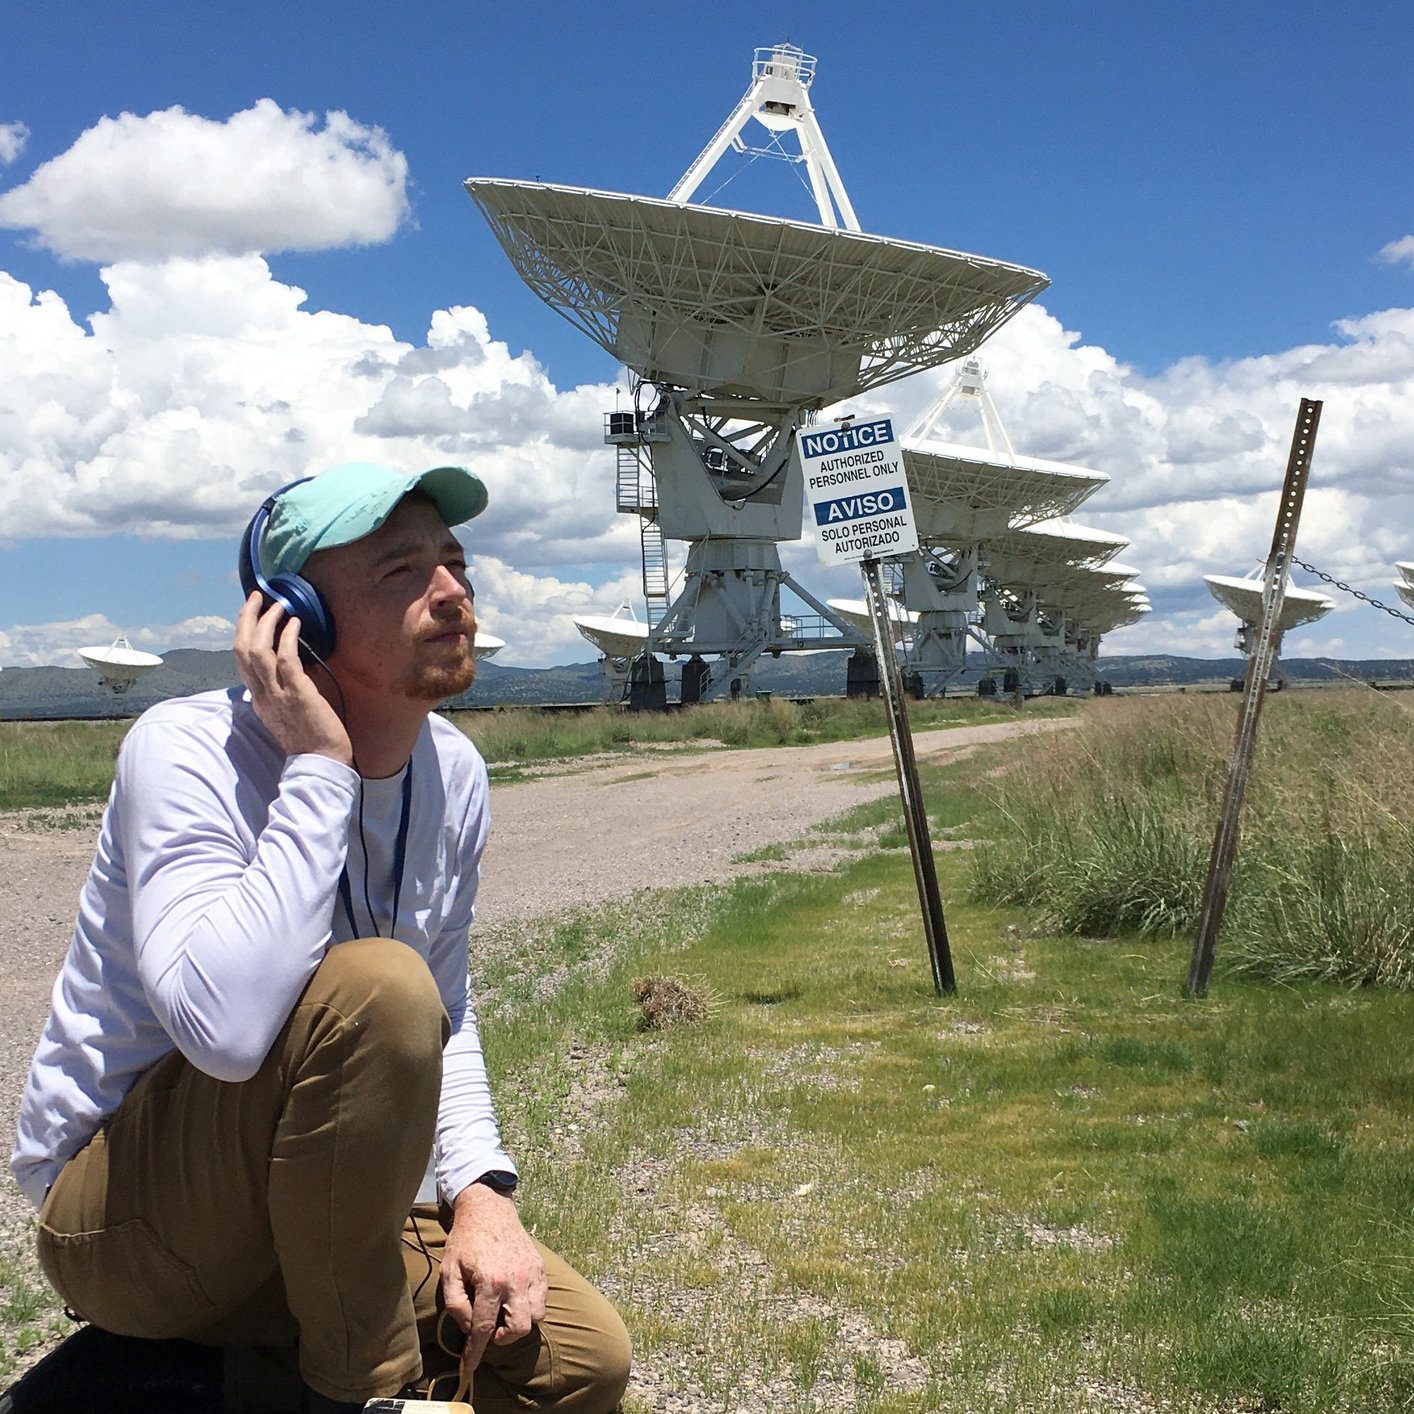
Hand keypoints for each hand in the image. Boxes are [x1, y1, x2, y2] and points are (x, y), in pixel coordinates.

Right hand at [233, 592, 352, 765]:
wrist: (322, 762)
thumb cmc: (310, 738)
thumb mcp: (285, 714)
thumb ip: (280, 693)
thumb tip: (286, 670)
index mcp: (258, 699)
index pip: (241, 660)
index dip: (243, 633)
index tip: (251, 615)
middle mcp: (261, 695)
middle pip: (241, 650)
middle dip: (245, 619)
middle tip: (255, 598)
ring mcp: (277, 694)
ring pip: (257, 651)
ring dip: (265, 623)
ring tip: (277, 605)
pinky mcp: (297, 694)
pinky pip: (286, 659)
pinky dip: (288, 638)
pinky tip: (295, 623)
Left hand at [442, 1182, 548, 1372]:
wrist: (488, 1209)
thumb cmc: (465, 1241)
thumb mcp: (448, 1272)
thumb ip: (455, 1305)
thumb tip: (468, 1328)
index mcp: (490, 1281)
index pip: (483, 1328)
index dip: (475, 1351)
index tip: (469, 1365)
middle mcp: (515, 1279)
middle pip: (518, 1328)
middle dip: (503, 1339)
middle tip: (490, 1332)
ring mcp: (532, 1273)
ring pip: (535, 1317)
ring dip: (518, 1323)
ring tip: (503, 1315)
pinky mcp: (541, 1268)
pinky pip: (543, 1300)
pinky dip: (531, 1308)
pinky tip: (515, 1301)